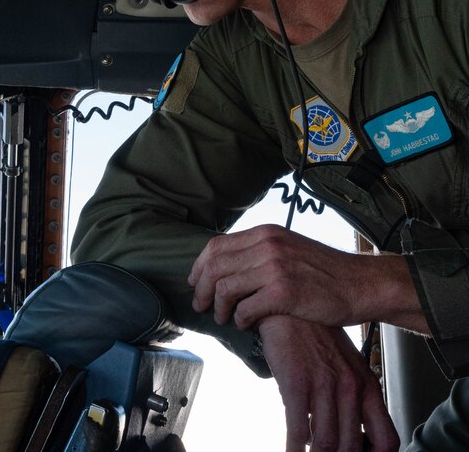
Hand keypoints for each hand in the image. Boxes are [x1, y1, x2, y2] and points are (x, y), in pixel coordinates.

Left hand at [188, 224, 423, 331]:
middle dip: (202, 290)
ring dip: (218, 308)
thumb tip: (228, 264)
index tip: (195, 282)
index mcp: (265, 233)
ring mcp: (275, 268)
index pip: (216, 246)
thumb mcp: (289, 247)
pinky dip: (240, 320)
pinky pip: (245, 309)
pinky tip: (245, 324)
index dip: (199, 266)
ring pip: (225, 289)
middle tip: (200, 305)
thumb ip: (260, 251)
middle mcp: (267, 246)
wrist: (362, 284)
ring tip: (222, 318)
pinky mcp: (284, 293)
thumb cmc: (326, 271)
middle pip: (214, 267)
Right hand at [258, 316, 397, 451]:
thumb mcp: (347, 365)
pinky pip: (298, 430)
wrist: (289, 308)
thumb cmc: (315, 336)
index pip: (386, 440)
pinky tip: (291, 451)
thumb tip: (343, 430)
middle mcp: (350, 389)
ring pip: (326, 443)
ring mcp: (324, 388)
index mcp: (367, 386)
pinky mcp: (296, 385)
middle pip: (351, 447)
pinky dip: (294, 448)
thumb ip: (352, 397)